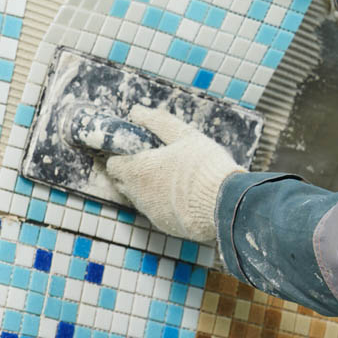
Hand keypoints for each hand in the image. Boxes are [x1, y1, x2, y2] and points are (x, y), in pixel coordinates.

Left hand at [104, 105, 242, 243]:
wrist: (224, 203)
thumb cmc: (203, 166)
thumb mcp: (183, 135)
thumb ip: (157, 122)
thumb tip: (136, 112)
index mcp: (138, 170)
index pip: (113, 164)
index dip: (121, 155)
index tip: (135, 150)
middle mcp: (138, 195)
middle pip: (122, 183)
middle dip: (131, 172)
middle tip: (153, 161)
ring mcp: (152, 213)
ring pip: (139, 199)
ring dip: (147, 188)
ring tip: (171, 178)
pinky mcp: (166, 225)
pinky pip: (157, 212)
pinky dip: (163, 203)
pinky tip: (182, 195)